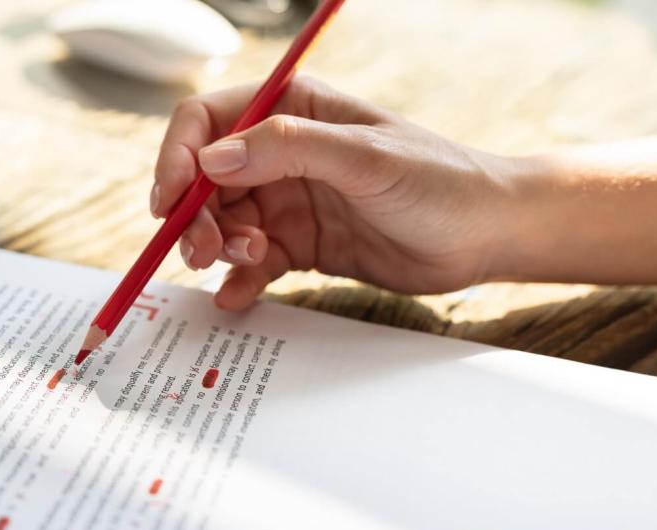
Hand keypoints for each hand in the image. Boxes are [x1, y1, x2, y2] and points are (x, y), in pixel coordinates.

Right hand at [152, 77, 525, 309]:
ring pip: (221, 222)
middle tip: (202, 251)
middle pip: (204, 178)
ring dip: (217, 246)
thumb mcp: (363, 158)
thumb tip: (213, 159)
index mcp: (291, 107)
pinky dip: (237, 280)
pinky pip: (249, 261)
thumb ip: (288, 149)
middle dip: (194, 215)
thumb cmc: (439, 181)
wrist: (486, 237)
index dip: (178, 157)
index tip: (170, 201)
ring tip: (247, 262)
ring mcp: (287, 199)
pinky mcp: (298, 244)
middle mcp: (281, 151)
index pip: (207, 120)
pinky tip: (238, 296)